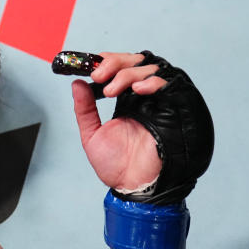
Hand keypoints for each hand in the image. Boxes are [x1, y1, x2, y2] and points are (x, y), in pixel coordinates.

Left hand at [72, 52, 164, 191]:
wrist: (132, 186)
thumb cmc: (115, 166)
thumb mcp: (91, 134)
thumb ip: (84, 109)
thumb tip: (76, 83)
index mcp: (124, 101)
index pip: (120, 68)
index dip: (108, 62)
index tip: (92, 66)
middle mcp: (142, 98)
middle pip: (136, 63)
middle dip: (116, 63)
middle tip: (100, 76)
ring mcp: (157, 102)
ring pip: (151, 69)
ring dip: (128, 73)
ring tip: (111, 90)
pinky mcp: (171, 110)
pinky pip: (169, 86)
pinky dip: (153, 82)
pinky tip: (137, 89)